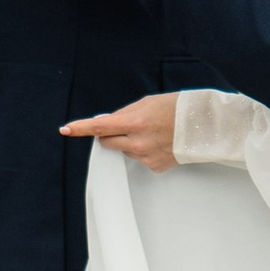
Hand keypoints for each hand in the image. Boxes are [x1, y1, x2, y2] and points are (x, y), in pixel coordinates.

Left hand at [62, 94, 178, 171]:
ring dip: (131, 142)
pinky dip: (146, 151)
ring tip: (153, 132)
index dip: (80, 128)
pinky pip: (140, 159)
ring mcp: (146, 157)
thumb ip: (123, 114)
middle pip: (107, 142)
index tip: (66, 129)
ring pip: (125, 150)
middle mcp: (138, 142)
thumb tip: (105, 123)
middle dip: (110, 134)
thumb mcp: (147, 103)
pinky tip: (161, 142)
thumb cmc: (178, 109)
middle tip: (126, 126)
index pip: (99, 127)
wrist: (204, 124)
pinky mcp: (155, 167)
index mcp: (134, 122)